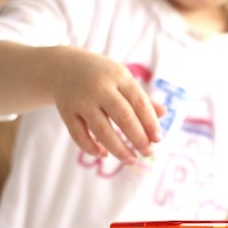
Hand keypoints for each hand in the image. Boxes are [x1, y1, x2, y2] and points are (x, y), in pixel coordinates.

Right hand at [50, 46, 164, 162]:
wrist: (63, 67)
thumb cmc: (101, 76)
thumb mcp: (122, 79)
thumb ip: (141, 98)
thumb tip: (164, 113)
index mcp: (118, 77)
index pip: (139, 102)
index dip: (150, 122)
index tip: (158, 139)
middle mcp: (99, 88)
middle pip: (123, 117)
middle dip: (138, 138)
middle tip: (148, 152)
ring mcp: (81, 101)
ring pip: (102, 130)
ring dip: (119, 149)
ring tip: (132, 160)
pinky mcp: (66, 112)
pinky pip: (79, 136)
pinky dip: (91, 148)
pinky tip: (104, 154)